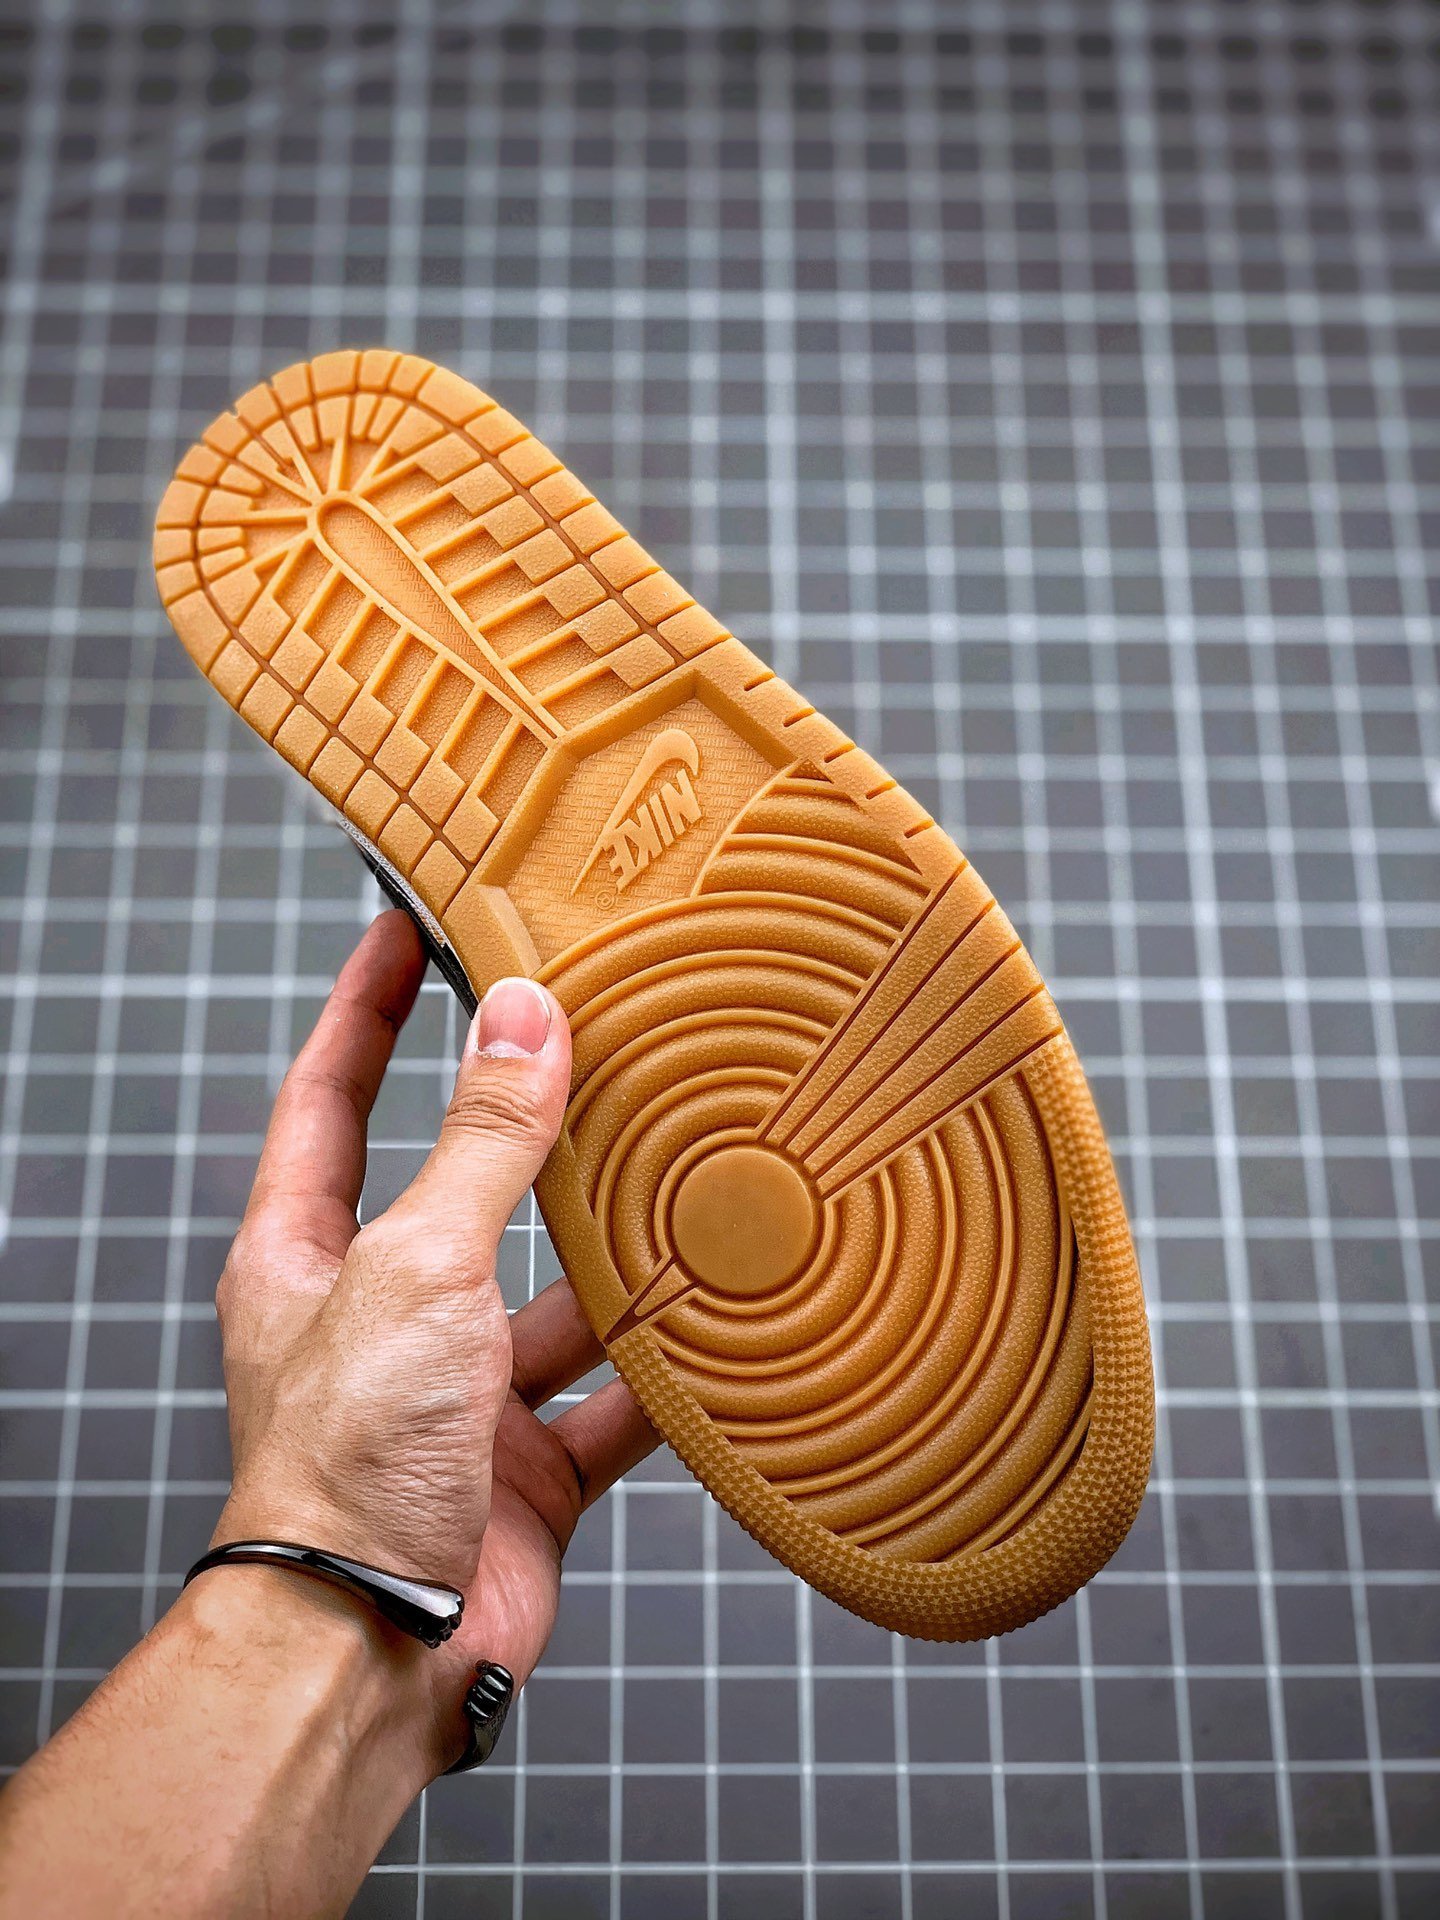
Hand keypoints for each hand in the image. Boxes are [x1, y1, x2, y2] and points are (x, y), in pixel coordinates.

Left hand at [208, 909, 656, 1769]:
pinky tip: (730, 1320)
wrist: (374, 1651)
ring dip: (623, 1252)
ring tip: (696, 1174)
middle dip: (528, 1122)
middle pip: (462, 1185)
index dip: (369, 1006)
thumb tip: (521, 1019)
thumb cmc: (346, 1465)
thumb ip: (480, 1146)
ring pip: (557, 1291)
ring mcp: (459, 1390)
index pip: (332, 1094)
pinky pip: (616, 1393)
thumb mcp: (415, 1269)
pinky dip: (671, 1364)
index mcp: (311, 1254)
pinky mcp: (529, 1461)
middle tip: (597, 1038)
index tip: (411, 924)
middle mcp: (384, 1312)